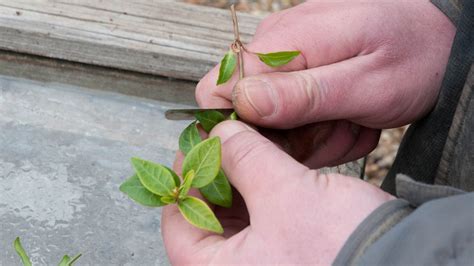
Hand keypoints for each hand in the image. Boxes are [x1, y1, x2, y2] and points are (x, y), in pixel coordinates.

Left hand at [162, 121, 393, 263]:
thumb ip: (244, 158)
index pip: (178, 222)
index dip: (186, 176)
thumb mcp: (284, 192)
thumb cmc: (341, 246)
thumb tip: (221, 136)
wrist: (403, 261)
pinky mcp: (286, 251)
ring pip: (235, 215)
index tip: (198, 145)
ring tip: (247, 146)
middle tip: (224, 140)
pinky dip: (261, 189)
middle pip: (205, 217)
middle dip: (215, 173)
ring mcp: (262, 262)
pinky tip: (270, 164)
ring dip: (239, 178)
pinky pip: (261, 217)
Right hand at [195, 0, 454, 167]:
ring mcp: (288, 56)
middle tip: (339, 131)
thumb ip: (303, 95)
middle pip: (248, 112)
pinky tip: (351, 117)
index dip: (238, 128)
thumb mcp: (367, 85)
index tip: (281, 145)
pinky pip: (294, 109)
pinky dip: (322, 122)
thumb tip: (241, 104)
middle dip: (291, 136)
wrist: (443, 35)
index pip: (216, 89)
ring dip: (313, 132)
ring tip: (353, 124)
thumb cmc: (416, 55)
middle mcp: (275, 46)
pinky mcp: (301, 68)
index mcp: (282, 44)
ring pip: (274, 118)